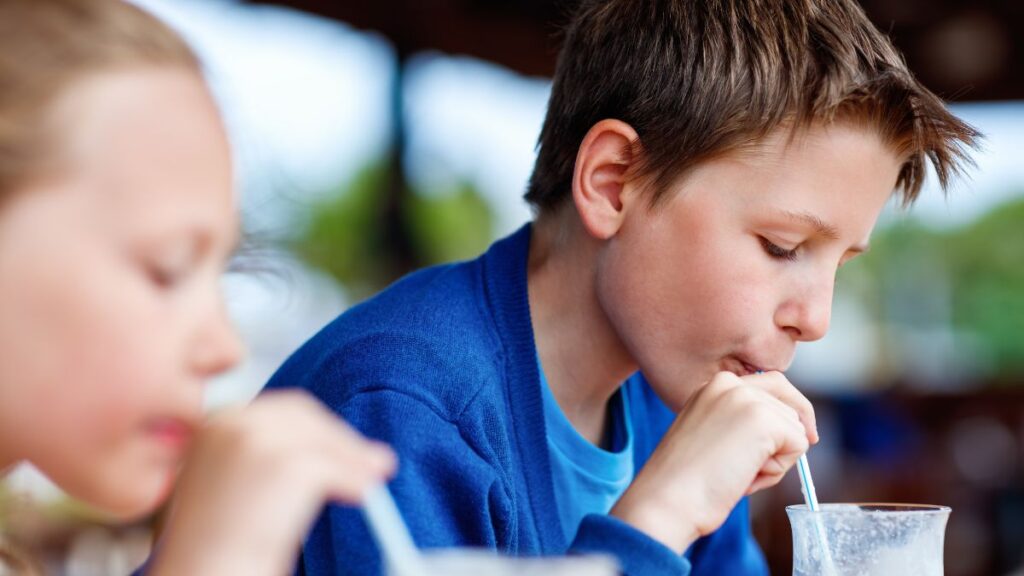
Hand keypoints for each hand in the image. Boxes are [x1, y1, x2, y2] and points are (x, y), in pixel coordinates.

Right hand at [148, 390, 395, 575]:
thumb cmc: (214, 546)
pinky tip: (364, 495)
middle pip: (303, 416)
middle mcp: (231, 422)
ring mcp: (256, 439)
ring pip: (321, 442)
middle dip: (340, 440)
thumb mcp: (234, 486)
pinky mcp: (284, 465)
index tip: (340, 447)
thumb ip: (270, 456)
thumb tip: (331, 450)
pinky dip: (354, 480)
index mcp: (216, 423)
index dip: (317, 428)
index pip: (279, 411)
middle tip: (372, 461)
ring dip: (353, 460)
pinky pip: (333, 468)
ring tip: (374, 479)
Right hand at [611, 371, 816, 552]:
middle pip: (790, 404)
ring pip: (795, 429)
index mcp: (713, 385)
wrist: (667, 498)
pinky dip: (778, 470)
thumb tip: (792, 429)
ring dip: (776, 460)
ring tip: (737, 473)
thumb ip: (739, 422)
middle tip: (757, 468)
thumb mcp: (710, 435)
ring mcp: (747, 398)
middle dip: (783, 439)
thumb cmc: (684, 480)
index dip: (787, 413)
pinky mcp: (763, 420)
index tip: (800, 436)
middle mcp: (730, 383)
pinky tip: (744, 477)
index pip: (771, 385)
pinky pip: (798, 447)